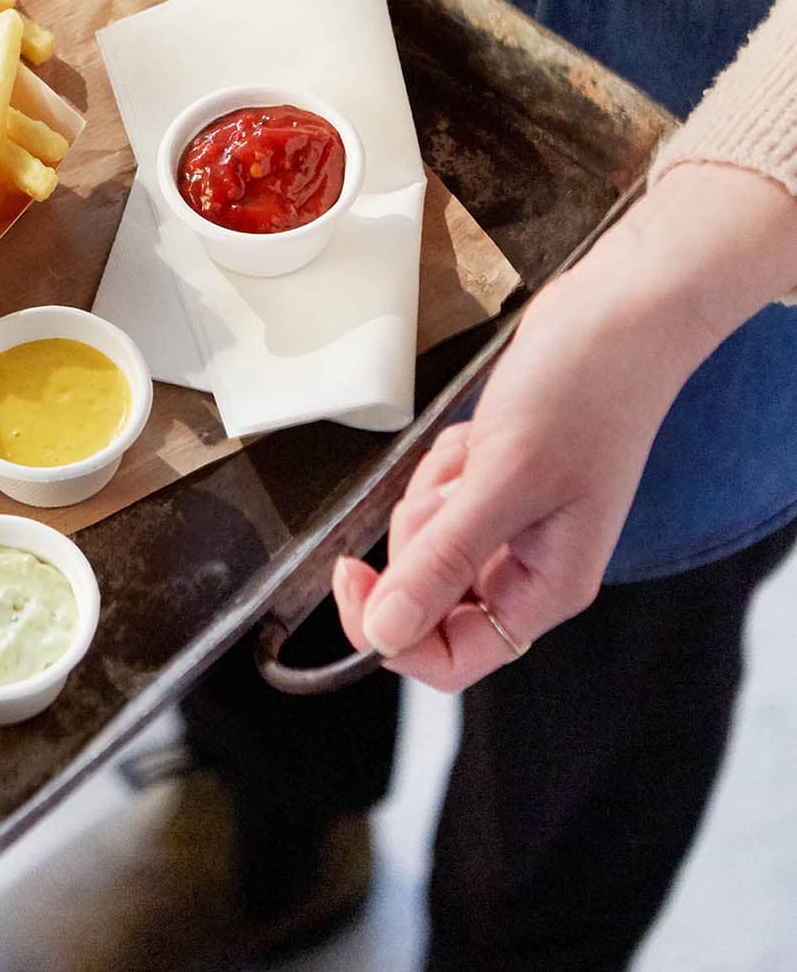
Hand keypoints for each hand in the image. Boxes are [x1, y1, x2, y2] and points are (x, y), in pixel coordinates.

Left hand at [333, 159, 796, 688]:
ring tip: (482, 445)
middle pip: (429, 592)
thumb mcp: (503, 480)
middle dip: (423, 529)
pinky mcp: (500, 481)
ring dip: (435, 487)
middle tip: (461, 478)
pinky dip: (446, 459)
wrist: (619, 313)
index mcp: (547, 589)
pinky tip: (483, 430)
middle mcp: (531, 567)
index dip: (392, 630)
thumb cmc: (584, 391)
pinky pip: (441, 490)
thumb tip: (385, 635)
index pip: (450, 658)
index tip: (353, 572)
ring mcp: (516, 523)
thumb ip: (442, 562)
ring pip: (429, 535)